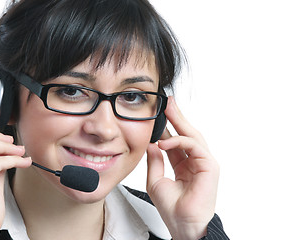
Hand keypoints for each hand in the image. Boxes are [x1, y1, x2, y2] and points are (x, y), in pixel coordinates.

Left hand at [146, 96, 218, 239]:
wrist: (182, 225)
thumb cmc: (172, 208)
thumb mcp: (156, 180)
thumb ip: (155, 161)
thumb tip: (151, 144)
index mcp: (184, 164)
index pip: (176, 140)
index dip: (168, 126)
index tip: (158, 113)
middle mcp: (195, 161)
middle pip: (186, 133)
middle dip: (176, 117)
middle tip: (167, 102)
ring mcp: (204, 163)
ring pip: (193, 136)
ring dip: (180, 121)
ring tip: (168, 108)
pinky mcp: (210, 166)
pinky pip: (195, 146)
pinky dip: (179, 141)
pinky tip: (164, 141)